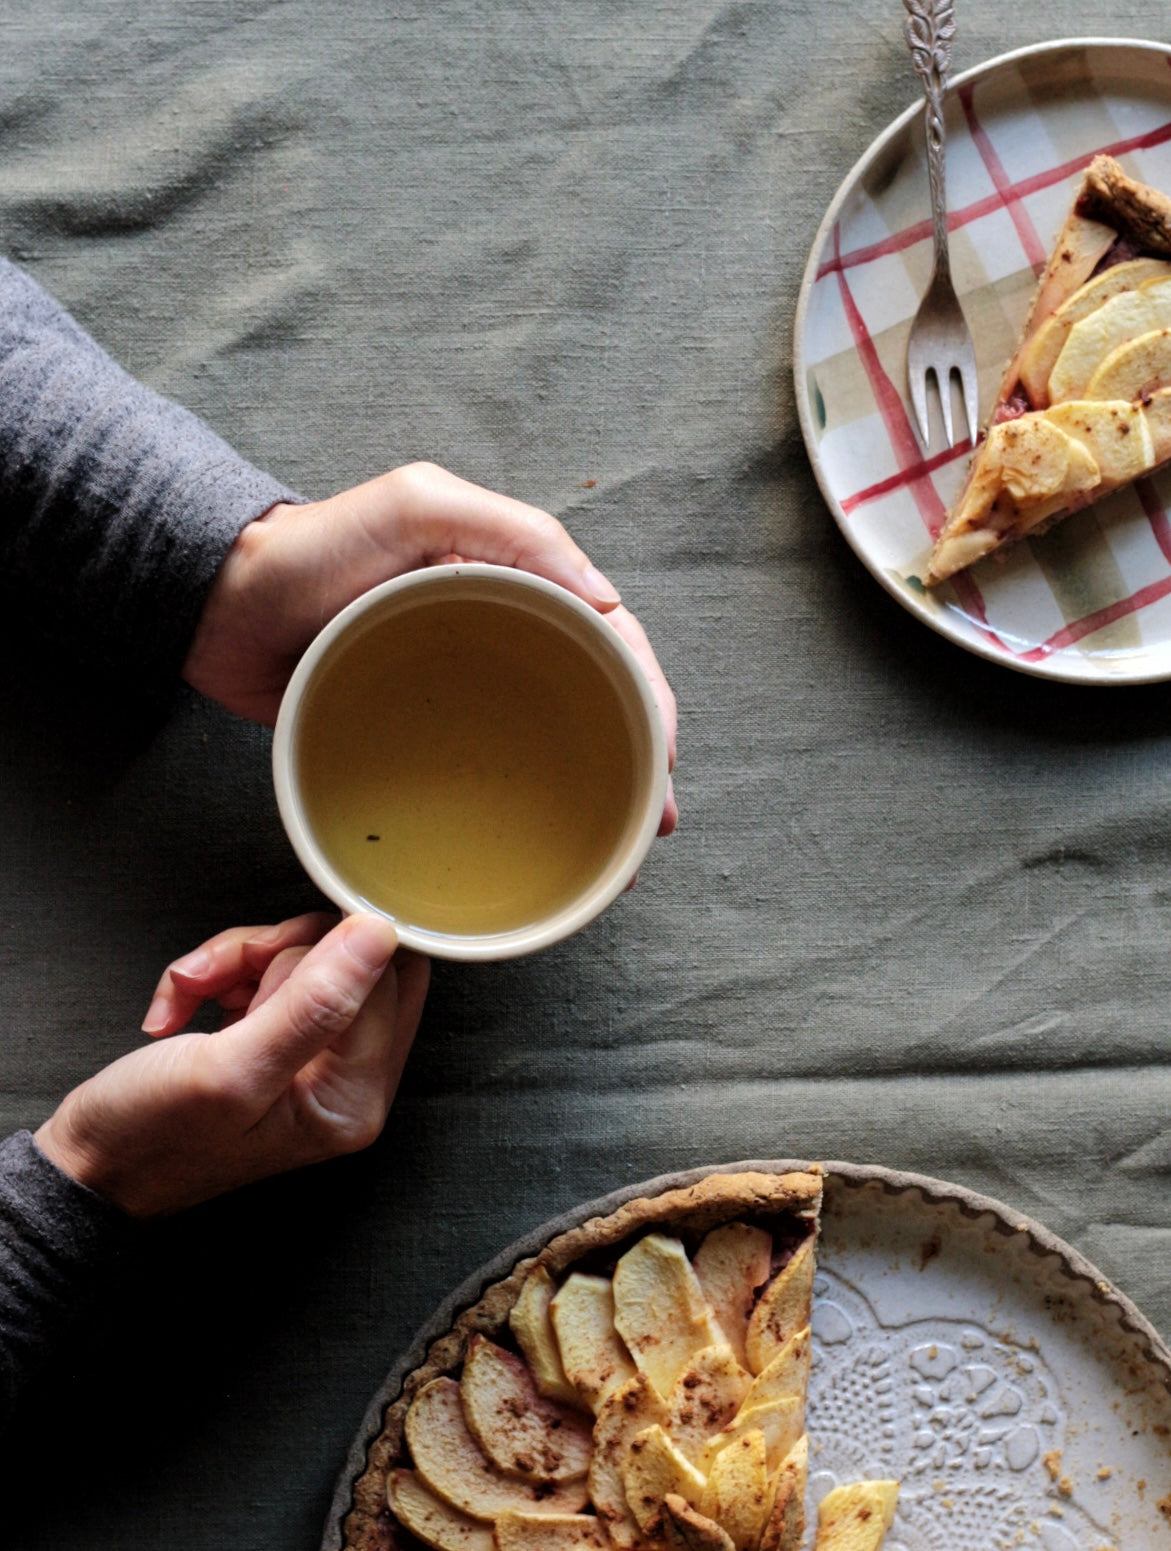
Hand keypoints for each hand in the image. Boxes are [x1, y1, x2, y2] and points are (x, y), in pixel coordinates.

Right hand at [35, 914, 429, 1218]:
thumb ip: (314, 1002)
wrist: (88, 1163)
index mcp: (356, 1096)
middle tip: (227, 981)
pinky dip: (219, 973)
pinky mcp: (278, 1034)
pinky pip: (268, 968)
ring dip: (237, 961)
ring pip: (305, 954)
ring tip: (191, 993)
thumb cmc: (151, 1135)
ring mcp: (314, 1054)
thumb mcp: (232, 1069)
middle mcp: (349, 1077)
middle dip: (278, 953)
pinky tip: (182, 1005)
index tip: (265, 962)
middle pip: (354, 959)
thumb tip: (379, 934)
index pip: (389, 978)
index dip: (326, 952)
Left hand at [182, 462, 676, 834]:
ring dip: (597, 790)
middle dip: (639, 757)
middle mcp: (502, 632)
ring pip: (555, 740)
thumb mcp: (419, 507)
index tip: (662, 755)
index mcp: (515, 578)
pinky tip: (551, 843)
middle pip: (597, 696)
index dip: (650, 695)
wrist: (219, 606)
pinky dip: (530, 805)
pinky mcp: (422, 731)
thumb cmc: (314, 547)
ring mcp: (464, 687)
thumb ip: (513, 532)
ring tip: (619, 850)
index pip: (611, 637)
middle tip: (651, 822)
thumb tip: (605, 600)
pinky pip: (491, 768)